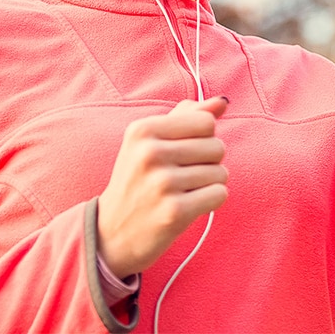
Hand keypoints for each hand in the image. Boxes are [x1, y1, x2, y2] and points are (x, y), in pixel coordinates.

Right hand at [96, 96, 228, 277]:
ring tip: (184, 190)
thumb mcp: (150, 140)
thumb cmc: (138, 179)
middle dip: (209, 161)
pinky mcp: (174, 212)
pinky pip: (219, 194)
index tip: (185, 150)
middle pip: (217, 146)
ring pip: (220, 172)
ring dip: (210, 183)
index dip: (203, 137)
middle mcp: (150, 153)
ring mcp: (162, 183)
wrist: (111, 232)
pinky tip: (190, 204)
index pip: (206, 121)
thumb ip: (187, 116)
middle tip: (183, 174)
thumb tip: (223, 102)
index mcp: (143, 129)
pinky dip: (211, 200)